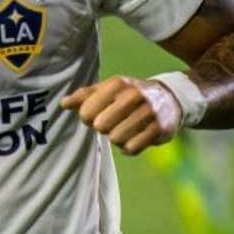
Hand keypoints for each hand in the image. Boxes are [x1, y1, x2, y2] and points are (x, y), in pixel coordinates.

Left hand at [60, 75, 182, 154]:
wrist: (170, 97)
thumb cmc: (130, 94)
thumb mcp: (108, 89)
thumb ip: (85, 96)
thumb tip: (64, 103)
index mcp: (117, 84)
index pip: (86, 111)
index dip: (88, 117)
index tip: (97, 114)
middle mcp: (133, 96)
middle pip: (100, 126)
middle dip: (103, 128)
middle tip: (112, 122)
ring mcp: (148, 112)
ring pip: (116, 139)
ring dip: (117, 138)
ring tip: (125, 128)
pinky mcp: (159, 129)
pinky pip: (131, 149)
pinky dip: (129, 147)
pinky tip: (135, 136)